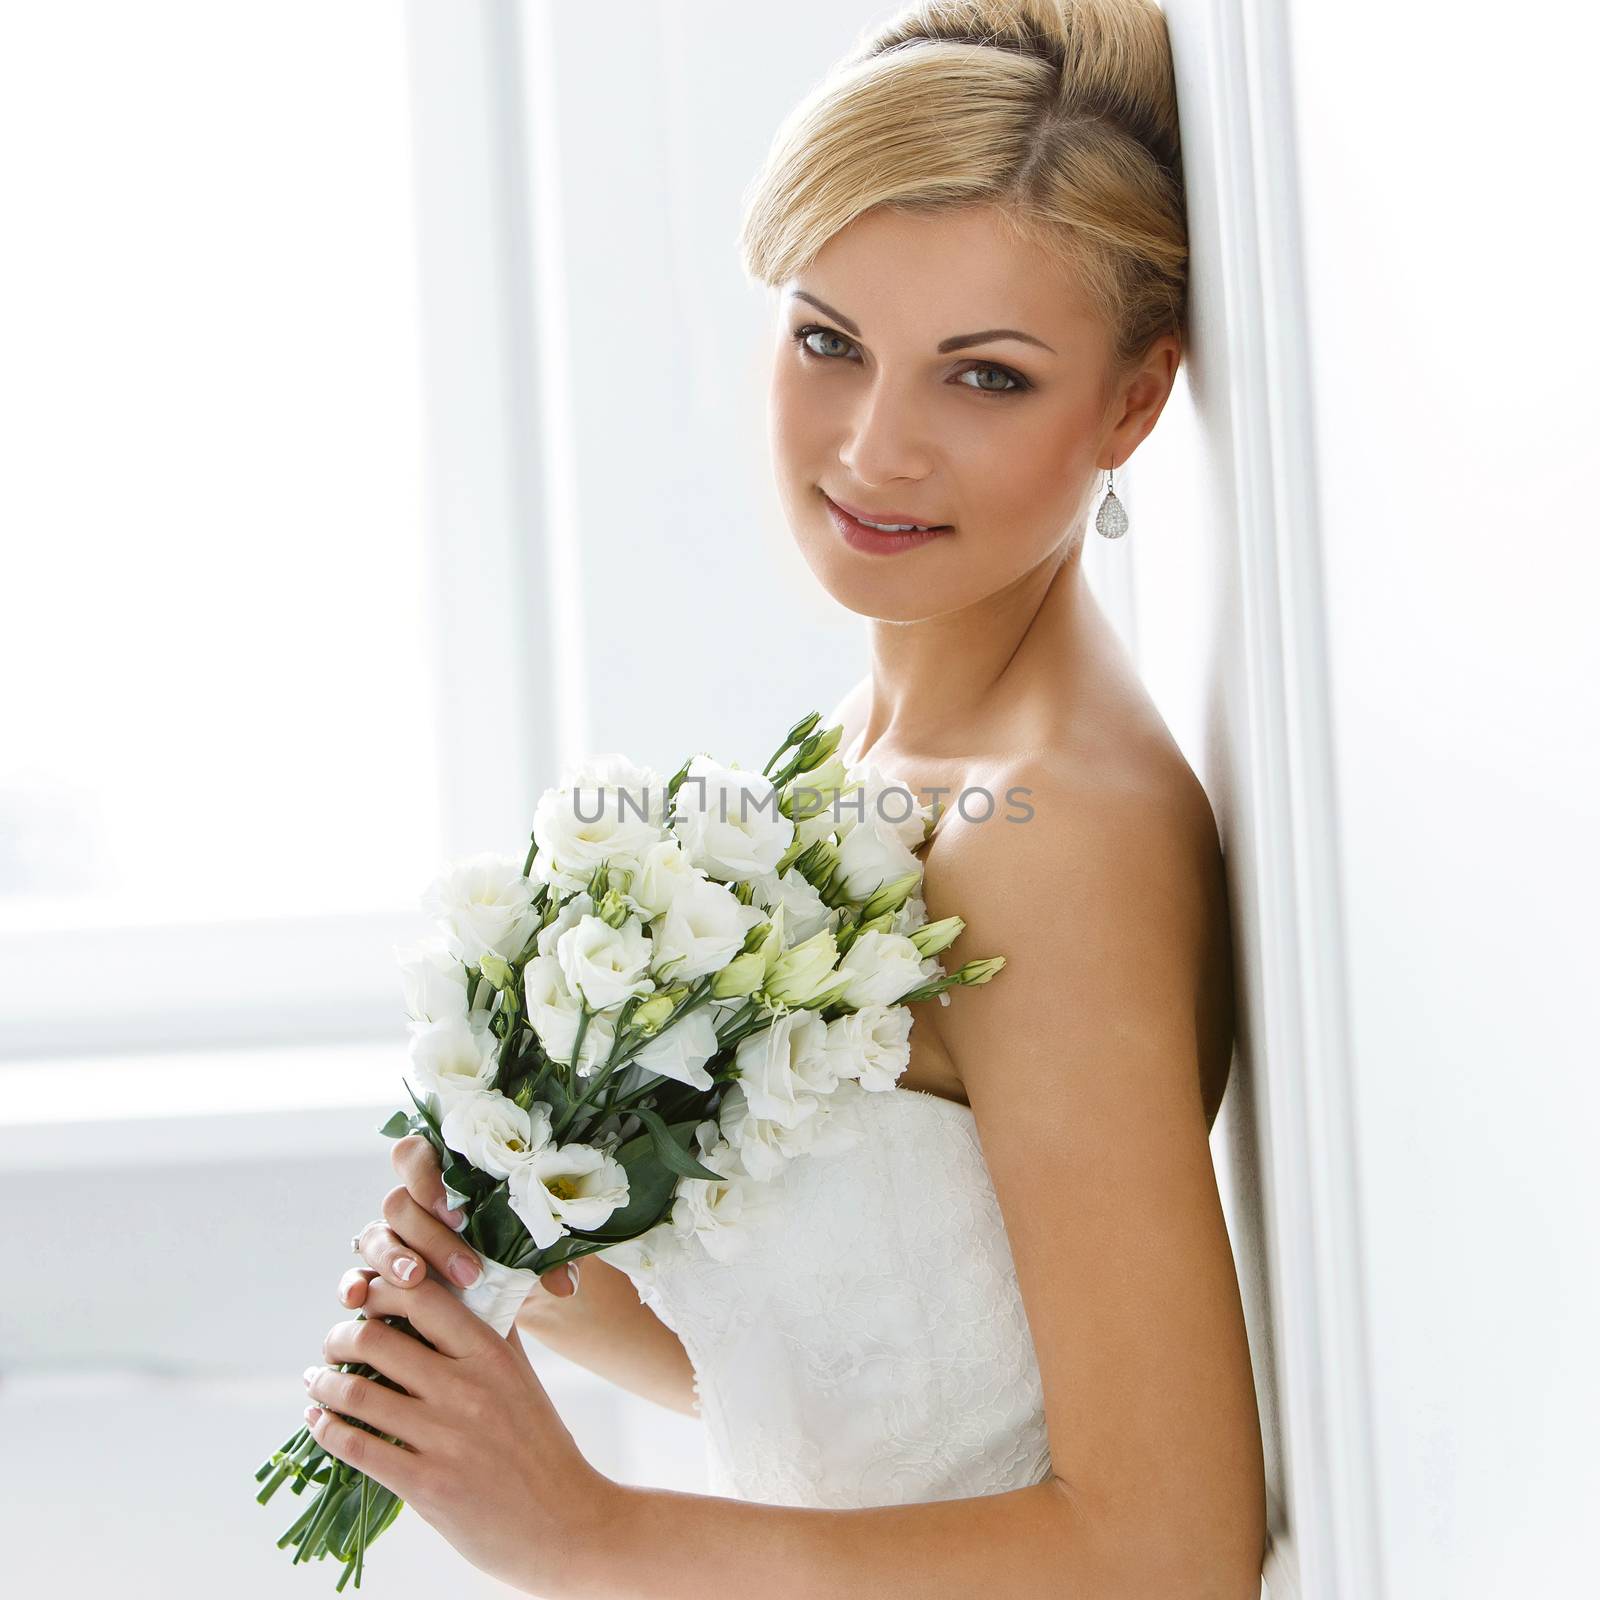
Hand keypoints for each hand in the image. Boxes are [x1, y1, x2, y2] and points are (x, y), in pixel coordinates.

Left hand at [304, 1272, 617, 1594]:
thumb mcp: (522, 1379)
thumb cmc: (542, 1447)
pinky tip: (319, 1423)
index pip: (424, 1298)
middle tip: (332, 1344)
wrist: (564, 1522)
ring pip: (359, 1394)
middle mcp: (466, 1388)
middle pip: (379, 1341)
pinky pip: (359, 1448)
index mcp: (492, 1355)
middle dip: (341, 1338)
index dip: (383, 1291)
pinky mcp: (426, 1485)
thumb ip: (492, 1335)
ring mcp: (444, 1438)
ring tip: (316, 1380)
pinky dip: (328, 1431)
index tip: (366, 1300)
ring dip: (325, 1384)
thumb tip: (462, 1292)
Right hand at [339, 1133, 580, 1311]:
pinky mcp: (375, 1276)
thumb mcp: (536, 1251)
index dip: (431, 1179)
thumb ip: (551, 1258)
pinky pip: (353, 1275)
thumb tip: (566, 1283)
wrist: (493, 1296)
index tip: (460, 1214)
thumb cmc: (513, 1255)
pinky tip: (358, 1301)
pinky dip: (352, 1286)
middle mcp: (410, 1203)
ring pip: (374, 1235)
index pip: (417, 1154)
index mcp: (444, 1178)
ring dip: (394, 1258)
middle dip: (429, 1235)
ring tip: (416, 1281)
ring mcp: (388, 1238)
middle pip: (399, 1201)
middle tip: (464, 1269)